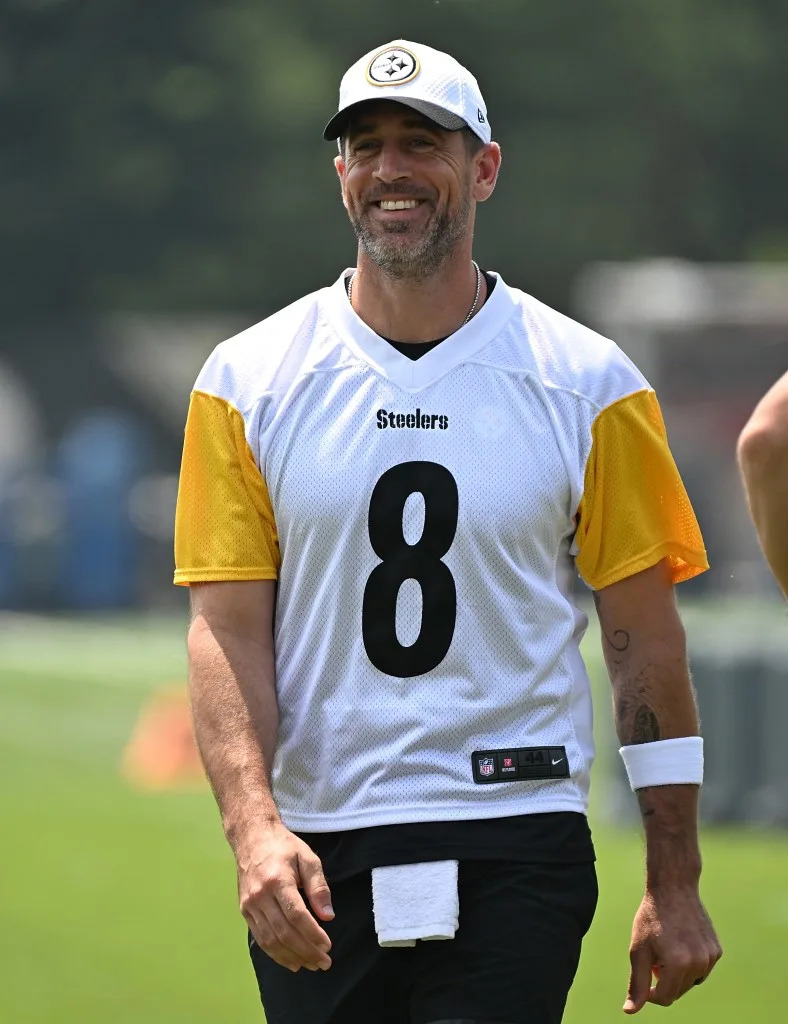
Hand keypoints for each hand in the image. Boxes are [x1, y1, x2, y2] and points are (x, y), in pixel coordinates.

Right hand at [237, 822, 334, 972]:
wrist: (252, 838)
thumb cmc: (284, 846)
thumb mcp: (308, 858)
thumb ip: (318, 886)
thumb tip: (328, 916)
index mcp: (278, 880)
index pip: (296, 915)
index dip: (312, 934)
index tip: (327, 946)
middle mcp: (261, 896)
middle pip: (284, 932)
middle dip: (306, 951)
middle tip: (324, 962)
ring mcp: (250, 905)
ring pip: (271, 940)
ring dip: (292, 957)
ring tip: (311, 964)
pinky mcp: (245, 911)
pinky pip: (260, 938)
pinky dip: (276, 954)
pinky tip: (290, 960)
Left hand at [623, 887, 721, 1012]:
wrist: (674, 888)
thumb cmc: (652, 918)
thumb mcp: (638, 949)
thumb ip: (637, 983)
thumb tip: (630, 1010)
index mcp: (678, 963)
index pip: (664, 998)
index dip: (650, 992)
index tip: (645, 974)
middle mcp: (699, 963)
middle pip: (677, 991)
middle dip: (663, 980)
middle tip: (655, 955)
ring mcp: (711, 957)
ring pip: (690, 982)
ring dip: (677, 973)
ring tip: (667, 948)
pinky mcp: (717, 951)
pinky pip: (701, 970)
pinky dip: (690, 964)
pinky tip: (681, 943)